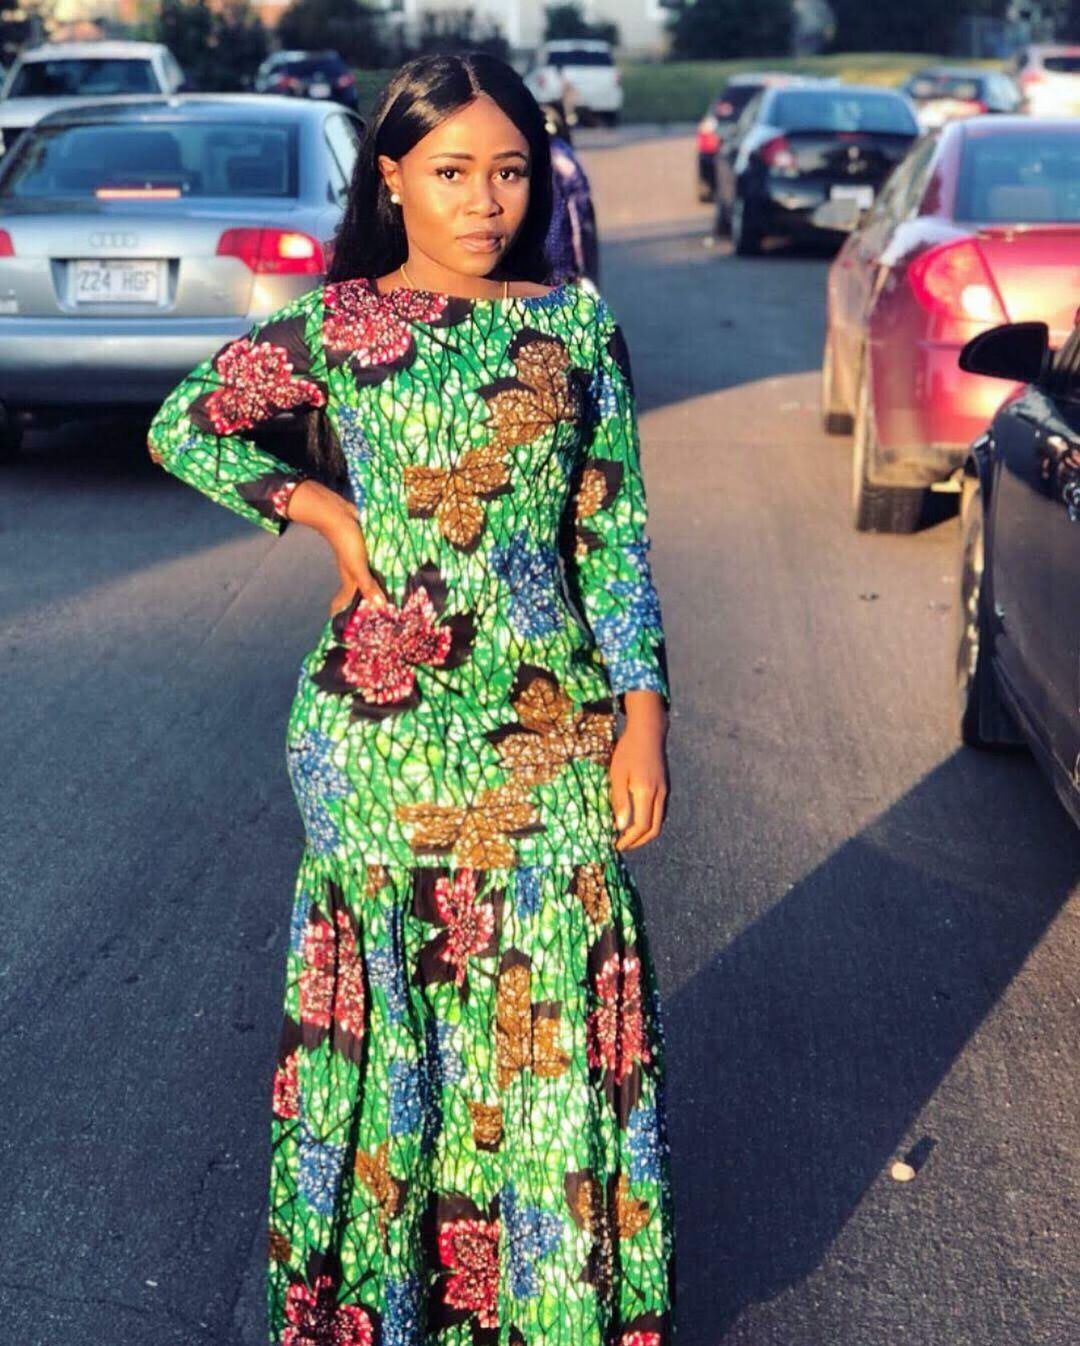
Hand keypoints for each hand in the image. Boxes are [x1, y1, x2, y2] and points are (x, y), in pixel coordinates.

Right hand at [285, 480, 386, 615]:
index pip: (344, 602)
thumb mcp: (357, 566)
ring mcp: (358, 558)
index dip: (344, 614)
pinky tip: (393, 569)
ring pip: (367, 576)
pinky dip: (381, 568)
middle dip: (367, 601)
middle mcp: (353, 571)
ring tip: (393, 595)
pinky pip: (374, 561)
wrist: (337, 513)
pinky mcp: (365, 547)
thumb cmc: (346, 541)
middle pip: (359, 590)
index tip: (349, 630)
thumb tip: (380, 607)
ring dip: (376, 585)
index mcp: (349, 579)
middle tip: (382, 614)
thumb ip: (368, 585)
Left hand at [610, 693, 668, 850]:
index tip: (617, 845)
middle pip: (654, 829)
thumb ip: (620, 800)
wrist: (648, 733)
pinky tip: (638, 819)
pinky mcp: (665, 787)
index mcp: (646, 793)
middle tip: (624, 845)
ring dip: (645, 833)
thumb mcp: (617, 774)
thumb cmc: (628, 751)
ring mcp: (665, 791)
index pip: (642, 826)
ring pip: (660, 821)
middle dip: (639, 841)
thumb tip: (621, 827)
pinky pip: (660, 812)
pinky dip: (650, 822)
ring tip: (629, 836)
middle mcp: (660, 795)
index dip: (630, 840)